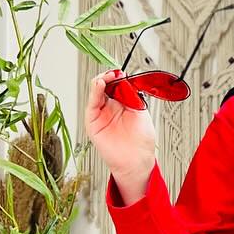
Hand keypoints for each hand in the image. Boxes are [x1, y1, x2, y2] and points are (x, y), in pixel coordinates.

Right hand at [85, 69, 157, 190]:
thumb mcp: (141, 112)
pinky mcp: (93, 122)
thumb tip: (125, 80)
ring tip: (109, 76)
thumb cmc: (141, 141)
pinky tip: (101, 84)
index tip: (122, 73)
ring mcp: (101, 114)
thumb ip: (132, 96)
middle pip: (104, 85)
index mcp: (122, 104)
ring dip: (101, 80)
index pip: (116, 84)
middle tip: (116, 73)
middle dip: (109, 76)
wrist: (137, 161)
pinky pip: (92, 103)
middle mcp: (110, 108)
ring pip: (96, 91)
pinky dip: (95, 91)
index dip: (118, 77)